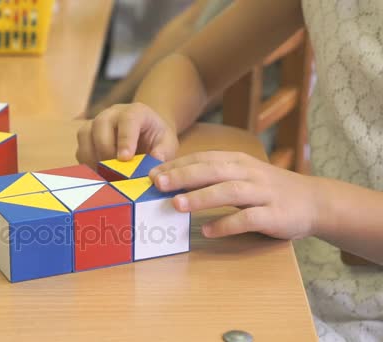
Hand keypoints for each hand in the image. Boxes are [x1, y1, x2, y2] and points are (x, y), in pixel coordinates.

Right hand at [75, 102, 178, 167]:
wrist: (145, 133)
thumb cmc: (156, 138)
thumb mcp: (167, 143)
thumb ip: (164, 151)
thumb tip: (155, 161)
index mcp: (136, 111)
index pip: (128, 120)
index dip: (125, 139)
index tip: (125, 159)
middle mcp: (112, 113)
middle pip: (100, 125)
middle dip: (106, 151)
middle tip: (115, 172)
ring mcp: (96, 123)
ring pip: (85, 134)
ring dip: (92, 157)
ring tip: (105, 174)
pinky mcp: (86, 136)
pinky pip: (80, 148)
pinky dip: (87, 163)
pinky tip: (99, 174)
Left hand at [149, 151, 317, 239]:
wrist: (314, 201)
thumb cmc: (268, 189)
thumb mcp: (242, 174)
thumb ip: (214, 175)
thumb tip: (173, 182)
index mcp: (238, 161)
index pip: (203, 159)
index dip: (177, 165)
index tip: (153, 173)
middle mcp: (249, 173)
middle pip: (212, 171)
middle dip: (183, 176)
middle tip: (158, 184)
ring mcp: (262, 193)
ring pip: (228, 191)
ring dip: (201, 197)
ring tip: (176, 204)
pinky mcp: (273, 215)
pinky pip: (247, 219)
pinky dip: (226, 224)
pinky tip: (207, 230)